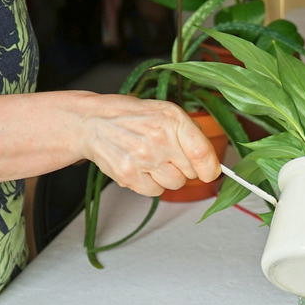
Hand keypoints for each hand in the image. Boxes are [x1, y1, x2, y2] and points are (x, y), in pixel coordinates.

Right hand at [78, 93, 220, 195]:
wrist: (93, 122)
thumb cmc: (134, 117)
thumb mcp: (166, 112)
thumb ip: (191, 133)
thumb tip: (211, 162)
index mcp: (172, 120)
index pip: (202, 153)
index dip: (210, 168)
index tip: (210, 172)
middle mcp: (159, 139)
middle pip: (191, 173)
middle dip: (185, 168)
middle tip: (168, 156)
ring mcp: (143, 158)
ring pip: (175, 184)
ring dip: (168, 177)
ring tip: (153, 160)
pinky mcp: (129, 175)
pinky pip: (155, 192)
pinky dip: (151, 184)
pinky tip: (141, 168)